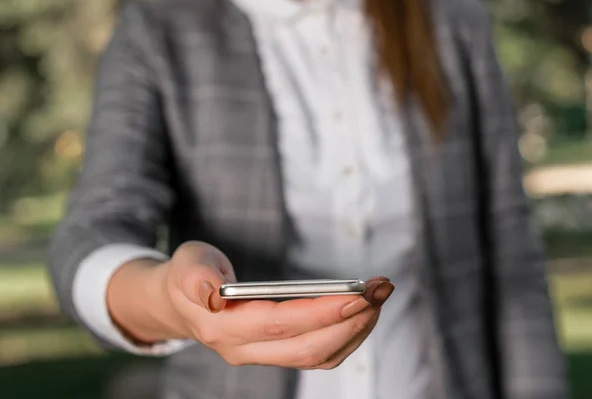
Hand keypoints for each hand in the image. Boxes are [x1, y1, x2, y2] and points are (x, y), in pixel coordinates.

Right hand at [108, 241, 393, 369]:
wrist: (181, 302)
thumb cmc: (189, 275)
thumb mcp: (187, 264)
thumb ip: (196, 277)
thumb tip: (211, 292)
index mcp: (224, 327)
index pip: (280, 325)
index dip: (322, 313)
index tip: (359, 294)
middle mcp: (245, 350)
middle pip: (308, 347)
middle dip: (351, 320)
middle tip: (381, 289)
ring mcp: (262, 356)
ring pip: (319, 356)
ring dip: (356, 329)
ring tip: (380, 296)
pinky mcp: (276, 353)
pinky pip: (319, 354)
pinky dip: (346, 336)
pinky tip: (362, 312)